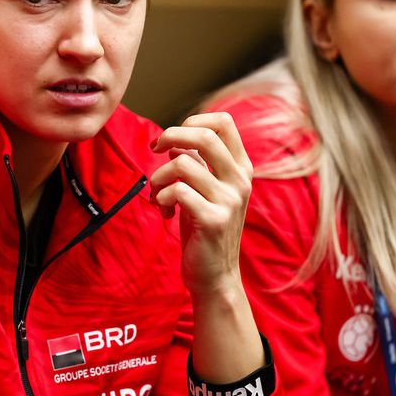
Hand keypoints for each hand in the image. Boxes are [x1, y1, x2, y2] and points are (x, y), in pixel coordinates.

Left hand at [149, 112, 253, 297]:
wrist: (214, 275)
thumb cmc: (204, 229)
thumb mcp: (205, 191)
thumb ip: (197, 164)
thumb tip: (175, 141)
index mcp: (241, 168)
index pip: (224, 122)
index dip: (193, 120)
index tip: (172, 139)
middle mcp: (240, 181)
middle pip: (205, 135)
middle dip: (170, 135)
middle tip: (155, 150)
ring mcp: (229, 200)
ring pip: (183, 163)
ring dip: (158, 176)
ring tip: (157, 194)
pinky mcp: (213, 220)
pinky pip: (177, 191)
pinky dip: (160, 197)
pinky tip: (162, 211)